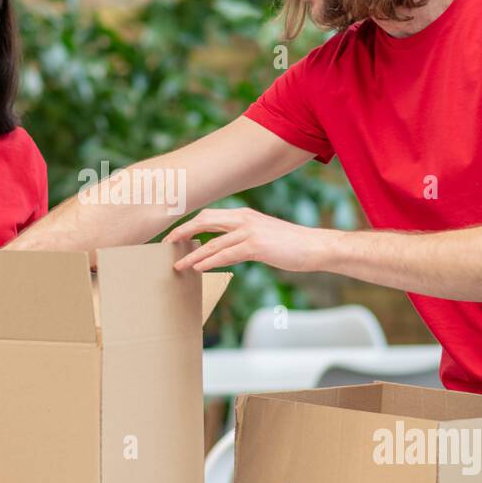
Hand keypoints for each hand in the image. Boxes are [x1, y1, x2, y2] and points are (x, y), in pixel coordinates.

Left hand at [164, 208, 330, 273]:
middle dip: (182, 232)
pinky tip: (198, 268)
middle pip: (204, 220)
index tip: (175, 235)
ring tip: (178, 264)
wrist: (315, 246)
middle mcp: (244, 218)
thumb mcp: (262, 237)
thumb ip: (241, 240)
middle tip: (166, 244)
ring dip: (192, 254)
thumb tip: (221, 251)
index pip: (209, 215)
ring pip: (212, 242)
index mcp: (244, 215)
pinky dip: (209, 261)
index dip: (189, 224)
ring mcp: (250, 231)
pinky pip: (226, 254)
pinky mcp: (256, 246)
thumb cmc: (290, 244)